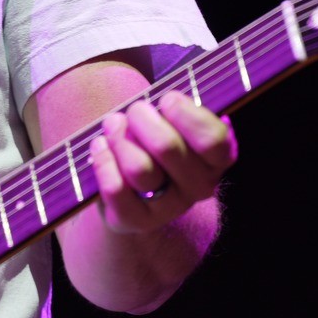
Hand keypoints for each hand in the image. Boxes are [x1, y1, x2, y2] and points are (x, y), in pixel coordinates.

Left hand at [90, 90, 236, 234]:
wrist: (137, 190)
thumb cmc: (157, 140)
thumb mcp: (175, 122)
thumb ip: (177, 110)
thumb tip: (168, 98)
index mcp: (216, 159)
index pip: (213, 139)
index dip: (187, 115)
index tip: (167, 99)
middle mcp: (198, 187)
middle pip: (167, 146)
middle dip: (142, 118)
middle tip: (134, 110)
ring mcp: (168, 207)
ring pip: (139, 168)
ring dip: (119, 138)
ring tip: (113, 125)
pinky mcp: (136, 219)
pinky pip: (116, 189)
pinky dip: (103, 161)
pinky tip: (100, 146)